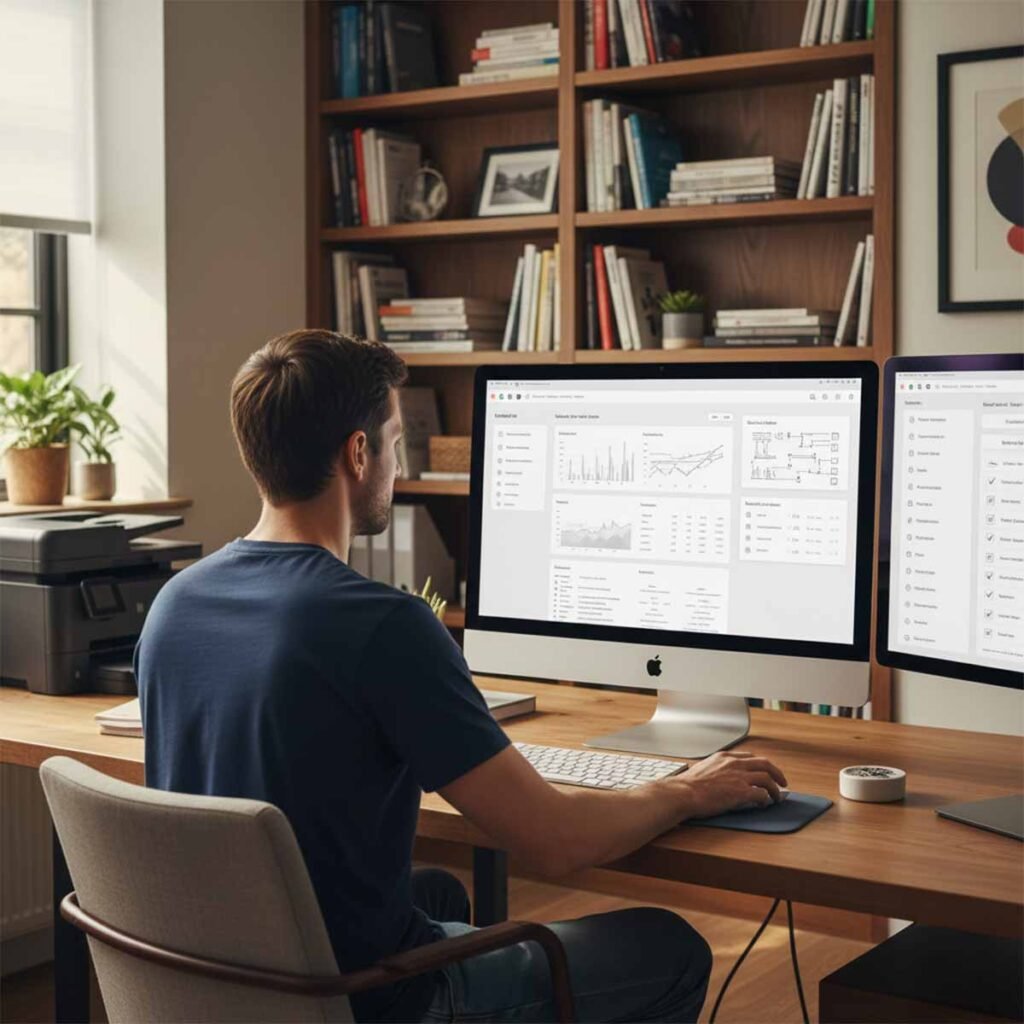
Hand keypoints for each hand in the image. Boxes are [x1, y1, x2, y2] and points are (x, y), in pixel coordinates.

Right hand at [672, 750, 788, 819]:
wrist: (684, 793)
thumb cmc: (687, 785)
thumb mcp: (703, 769)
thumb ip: (716, 770)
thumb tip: (720, 779)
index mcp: (724, 757)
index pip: (750, 757)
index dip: (760, 765)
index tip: (765, 771)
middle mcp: (734, 763)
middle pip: (764, 763)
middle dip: (776, 773)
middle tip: (782, 782)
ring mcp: (739, 777)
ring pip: (767, 778)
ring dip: (775, 789)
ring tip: (777, 797)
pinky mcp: (741, 792)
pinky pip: (761, 793)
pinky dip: (766, 799)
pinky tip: (765, 804)